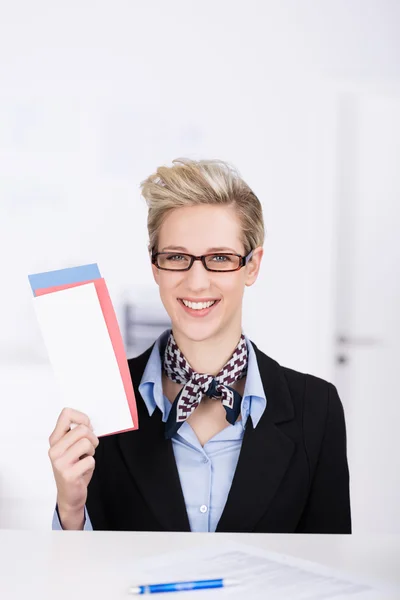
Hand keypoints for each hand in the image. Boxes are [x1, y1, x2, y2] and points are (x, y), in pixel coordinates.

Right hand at [48, 408, 98, 528]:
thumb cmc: (74, 468)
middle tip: (90, 448)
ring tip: (85, 459)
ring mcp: (59, 462)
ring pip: (86, 443)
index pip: (66, 414)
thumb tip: (87, 422)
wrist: (69, 495)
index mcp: (55, 439)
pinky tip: (83, 470)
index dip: (82, 417)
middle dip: (92, 438)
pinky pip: (90, 460)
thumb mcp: (72, 447)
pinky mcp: (68, 474)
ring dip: (92, 451)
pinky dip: (91, 464)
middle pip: (82, 429)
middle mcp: (54, 449)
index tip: (87, 427)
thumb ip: (77, 433)